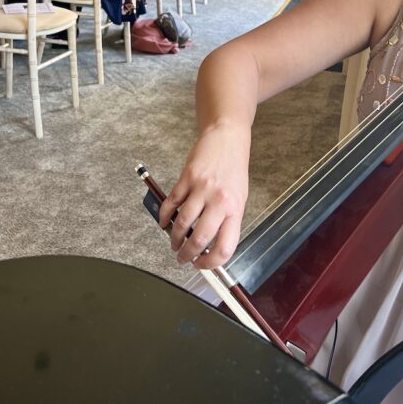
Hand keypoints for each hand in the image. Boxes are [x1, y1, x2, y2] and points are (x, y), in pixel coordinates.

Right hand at [159, 122, 249, 267]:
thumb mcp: (238, 198)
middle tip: (182, 258)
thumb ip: (226, 220)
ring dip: (175, 238)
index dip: (210, 262)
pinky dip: (164, 216)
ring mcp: (201, 189)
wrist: (226, 138)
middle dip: (187, 254)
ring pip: (183, 223)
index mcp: (235, 209)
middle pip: (200, 238)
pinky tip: (164, 222)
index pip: (224, 247)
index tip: (202, 265)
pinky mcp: (186, 178)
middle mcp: (219, 201)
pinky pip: (171, 203)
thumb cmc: (234, 169)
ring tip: (173, 243)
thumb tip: (211, 245)